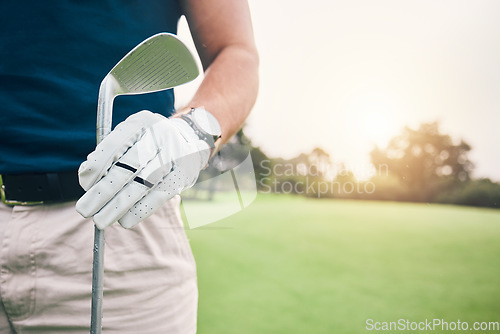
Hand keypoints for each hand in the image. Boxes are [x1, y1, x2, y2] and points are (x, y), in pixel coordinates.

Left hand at [76, 110, 215, 228]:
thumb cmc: (148, 143)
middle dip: (103, 192)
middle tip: (84, 210)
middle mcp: (160, 136)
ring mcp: (175, 156)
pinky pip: (159, 196)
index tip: (84, 185)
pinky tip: (125, 221)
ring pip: (142, 185)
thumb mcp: (130, 138)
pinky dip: (140, 211)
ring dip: (118, 206)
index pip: (114, 145)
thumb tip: (87, 181)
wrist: (188, 142)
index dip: (97, 167)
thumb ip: (109, 155)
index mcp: (142, 122)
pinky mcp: (182, 176)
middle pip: (128, 168)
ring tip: (101, 221)